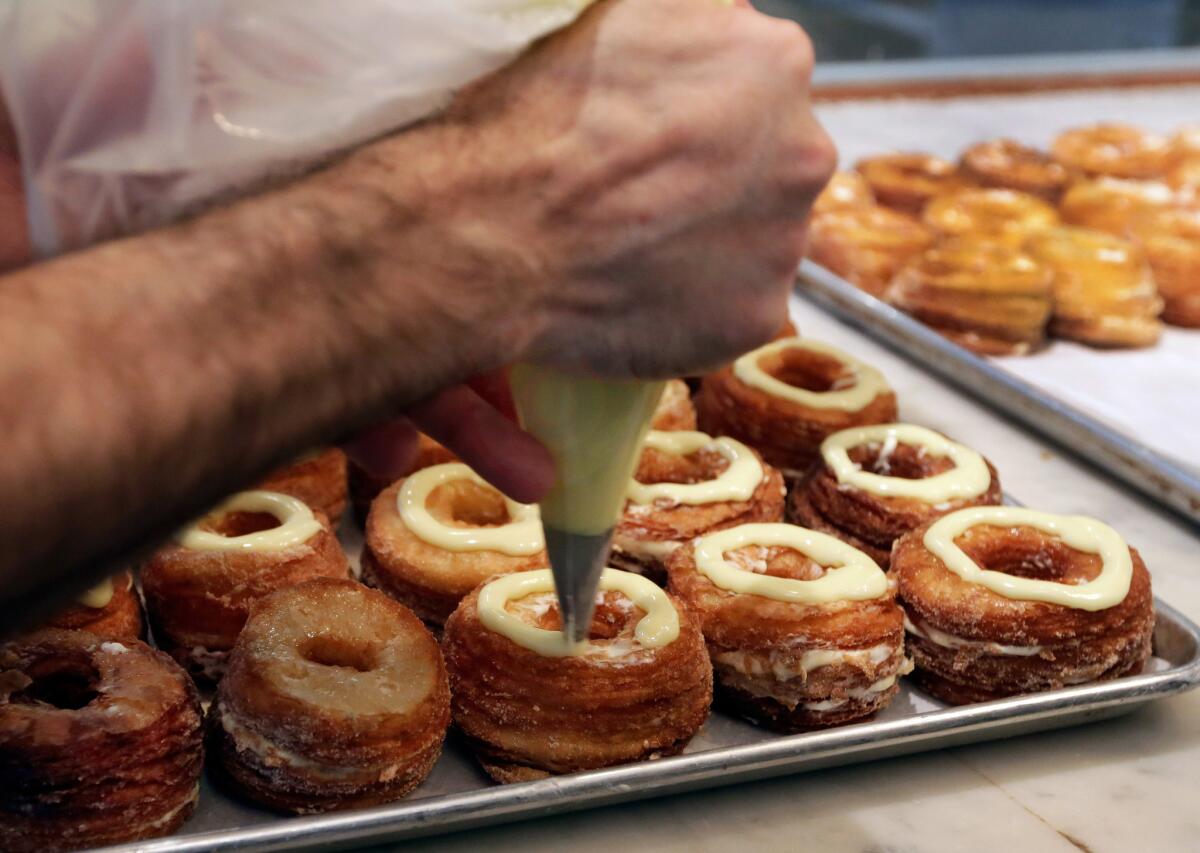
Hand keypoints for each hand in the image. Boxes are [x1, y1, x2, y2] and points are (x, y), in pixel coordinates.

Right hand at [349, 0, 833, 498]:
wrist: (496, 233)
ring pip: (758, 241)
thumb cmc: (538, 120)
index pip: (759, 85)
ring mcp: (785, 246)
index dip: (703, 111)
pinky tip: (642, 294)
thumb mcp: (616, 13)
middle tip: (647, 194)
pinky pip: (734, 310)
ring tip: (637, 247)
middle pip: (770, 165)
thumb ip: (687, 19)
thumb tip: (711, 24)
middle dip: (722, 178)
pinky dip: (696, 306)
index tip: (658, 133)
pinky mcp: (756, 319)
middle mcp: (801, 154)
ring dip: (714, 243)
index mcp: (774, 64)